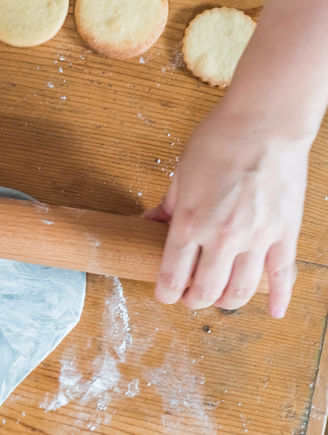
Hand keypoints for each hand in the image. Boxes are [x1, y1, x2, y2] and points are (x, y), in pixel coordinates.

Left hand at [145, 103, 309, 317]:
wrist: (266, 122)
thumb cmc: (219, 141)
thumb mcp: (180, 174)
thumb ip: (167, 206)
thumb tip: (149, 223)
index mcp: (190, 223)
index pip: (171, 276)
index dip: (165, 293)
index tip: (164, 294)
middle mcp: (222, 238)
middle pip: (205, 292)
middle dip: (192, 301)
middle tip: (189, 297)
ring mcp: (257, 238)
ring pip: (241, 291)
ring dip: (226, 302)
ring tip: (219, 297)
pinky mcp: (285, 233)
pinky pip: (283, 275)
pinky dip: (279, 298)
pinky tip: (274, 312)